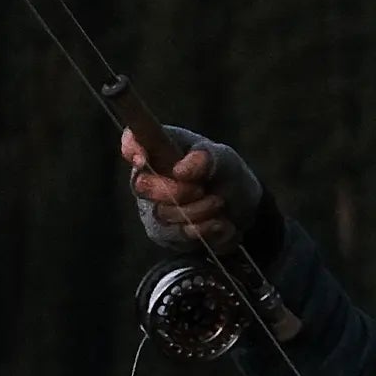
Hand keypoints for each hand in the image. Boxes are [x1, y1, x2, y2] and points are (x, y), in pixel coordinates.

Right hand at [121, 124, 262, 253]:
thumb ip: (206, 158)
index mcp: (161, 147)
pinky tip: (218, 222)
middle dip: (176, 190)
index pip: (133, 141)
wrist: (244, 214)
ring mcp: (153, 205)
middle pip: (141, 185)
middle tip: (201, 190)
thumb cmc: (228, 178)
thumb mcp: (226, 161)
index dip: (131, 148)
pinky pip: (175, 234)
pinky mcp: (163, 233)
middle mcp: (150, 175)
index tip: (142, 160)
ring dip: (198, 210)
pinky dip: (202, 229)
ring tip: (218, 203)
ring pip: (162, 212)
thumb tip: (179, 171)